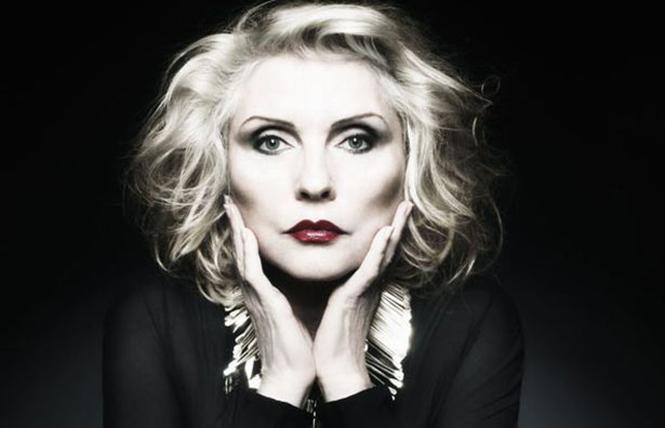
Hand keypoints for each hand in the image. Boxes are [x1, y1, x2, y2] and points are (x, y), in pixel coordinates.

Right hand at [224, 195, 314, 407]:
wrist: (292, 374)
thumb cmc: (295, 346)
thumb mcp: (293, 312)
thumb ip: (292, 293)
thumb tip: (300, 279)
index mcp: (262, 293)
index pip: (250, 257)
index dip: (245, 233)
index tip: (242, 212)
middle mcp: (255, 292)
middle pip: (241, 251)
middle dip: (235, 225)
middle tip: (229, 201)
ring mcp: (257, 296)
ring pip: (243, 256)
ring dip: (237, 231)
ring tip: (232, 208)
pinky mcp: (265, 302)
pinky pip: (253, 272)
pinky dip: (248, 252)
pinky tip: (247, 234)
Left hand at [313, 200, 413, 400]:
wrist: (334, 364)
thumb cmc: (333, 337)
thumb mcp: (337, 305)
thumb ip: (342, 288)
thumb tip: (337, 276)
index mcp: (366, 286)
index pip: (381, 254)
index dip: (390, 233)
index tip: (396, 212)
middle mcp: (371, 286)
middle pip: (389, 249)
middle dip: (399, 225)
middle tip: (409, 202)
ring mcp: (367, 290)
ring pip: (386, 254)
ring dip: (396, 229)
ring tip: (405, 208)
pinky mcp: (357, 295)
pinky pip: (371, 269)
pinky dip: (380, 249)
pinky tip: (386, 232)